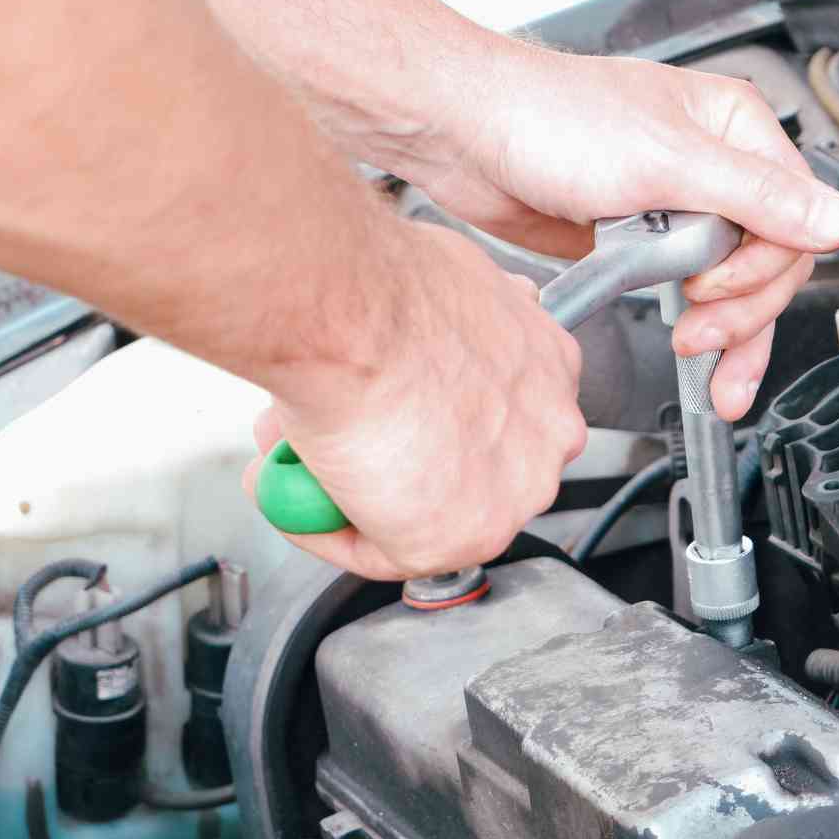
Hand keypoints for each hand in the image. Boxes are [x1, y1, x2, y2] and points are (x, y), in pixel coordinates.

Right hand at [241, 221, 586, 578]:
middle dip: (391, 462)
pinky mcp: (454, 540)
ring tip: (296, 454)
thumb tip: (414, 340)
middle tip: (327, 440)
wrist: (354, 309)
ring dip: (353, 495)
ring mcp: (511, 494)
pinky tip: (289, 484)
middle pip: (466, 469)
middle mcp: (548, 435)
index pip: (496, 416)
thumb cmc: (384, 285)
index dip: (424, 420)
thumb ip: (446, 330)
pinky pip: (379, 553)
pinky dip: (323, 528)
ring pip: (424, 515)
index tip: (377, 416)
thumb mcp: (442, 287)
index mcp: (549, 368)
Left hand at [400, 48, 838, 419]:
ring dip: (725, 331)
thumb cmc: (547, 119)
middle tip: (701, 337)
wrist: (466, 136)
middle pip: (771, 263)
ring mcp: (681, 208)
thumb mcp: (665, 161)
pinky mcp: (646, 242)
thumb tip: (834, 222)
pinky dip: (694, 329)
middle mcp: (716, 169)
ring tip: (704, 365)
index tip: (715, 289)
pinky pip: (690, 296)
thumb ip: (755, 197)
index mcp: (736, 131)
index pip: (794, 220)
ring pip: (735, 287)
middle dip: (743, 311)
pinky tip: (692, 356)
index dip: (762, 269)